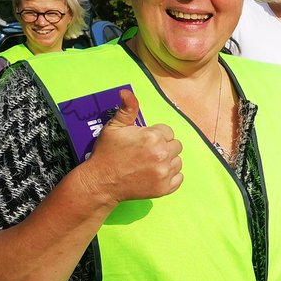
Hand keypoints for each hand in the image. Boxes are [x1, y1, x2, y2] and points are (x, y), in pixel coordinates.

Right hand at [80, 89, 183, 205]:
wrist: (101, 182)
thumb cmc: (107, 153)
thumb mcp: (114, 127)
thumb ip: (127, 109)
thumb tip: (127, 92)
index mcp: (152, 137)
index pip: (168, 131)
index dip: (155, 135)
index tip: (144, 141)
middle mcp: (162, 154)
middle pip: (176, 145)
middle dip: (163, 146)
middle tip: (147, 152)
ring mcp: (164, 173)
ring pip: (178, 161)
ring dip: (168, 161)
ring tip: (150, 163)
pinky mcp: (164, 188)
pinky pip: (179, 178)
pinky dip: (170, 176)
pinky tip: (155, 173)